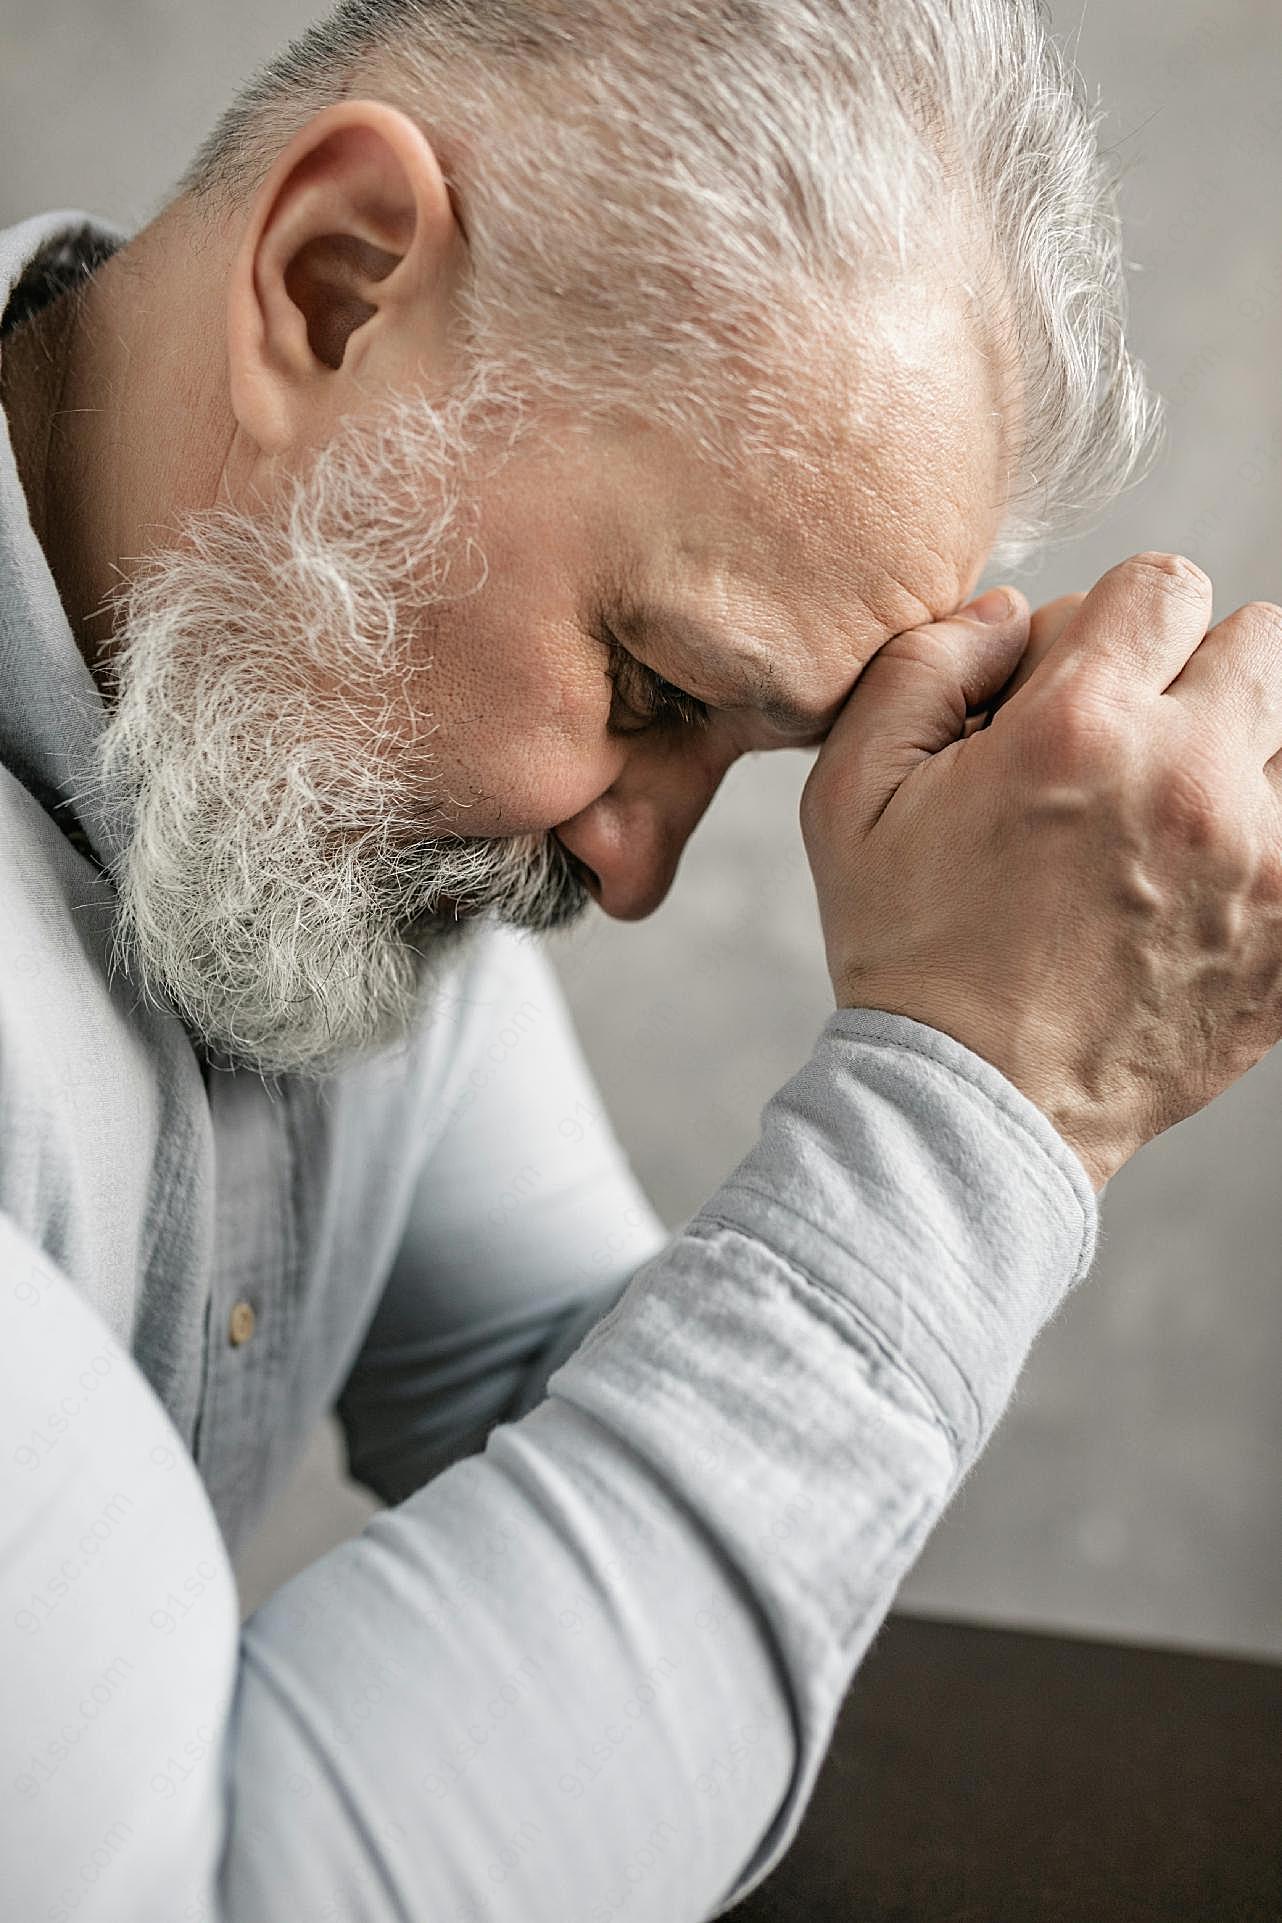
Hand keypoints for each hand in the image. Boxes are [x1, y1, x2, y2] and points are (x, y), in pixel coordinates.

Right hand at [800, 554, 1281, 1191]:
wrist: (973, 1107)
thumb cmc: (907, 952)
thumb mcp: (848, 795)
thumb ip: (921, 664)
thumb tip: (1010, 613)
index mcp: (1080, 731)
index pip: (1164, 584)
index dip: (1113, 626)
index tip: (1080, 690)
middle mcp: (1190, 783)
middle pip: (1258, 643)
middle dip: (1190, 680)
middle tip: (1126, 757)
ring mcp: (1264, 866)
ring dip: (1239, 764)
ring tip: (1166, 833)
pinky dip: (1264, 849)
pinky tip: (1202, 889)